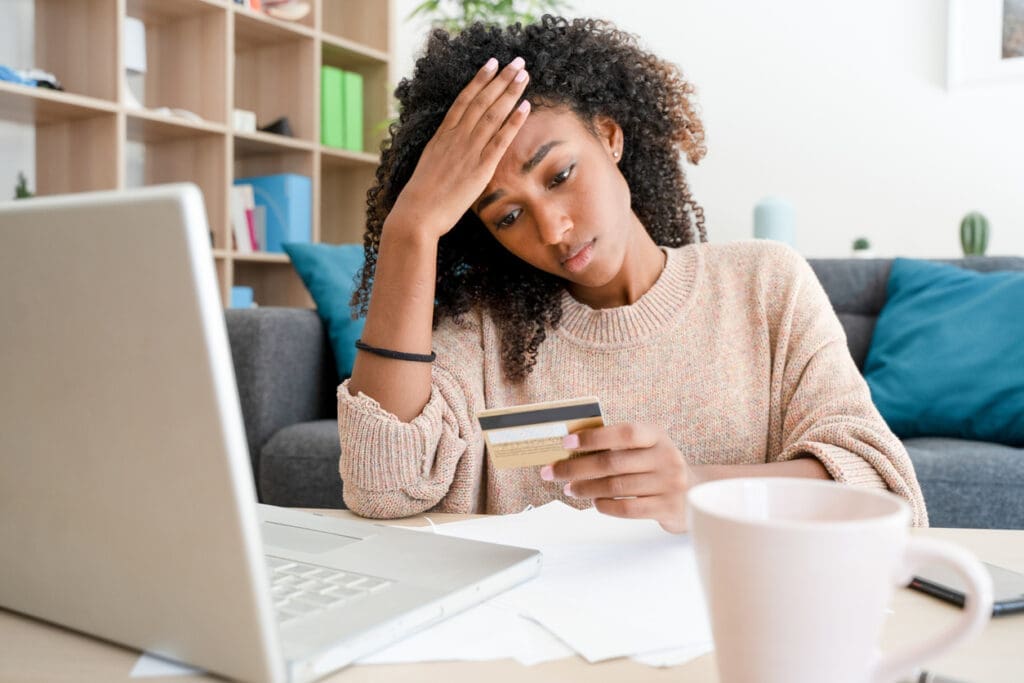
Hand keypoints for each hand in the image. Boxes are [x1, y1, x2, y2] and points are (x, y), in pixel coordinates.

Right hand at [387, 57, 530, 240]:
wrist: (417, 213)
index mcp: (442, 136)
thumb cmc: (421, 196)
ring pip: (493, 114)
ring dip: (510, 92)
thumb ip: (444, 151)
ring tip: (524, 74)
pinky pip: (500, 139)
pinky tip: (526, 106)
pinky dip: (514, 121)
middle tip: (517, 61)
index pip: (464, 99)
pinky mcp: (480, 168)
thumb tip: (451, 147)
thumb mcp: (429, 165)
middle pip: (482, 100)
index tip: (492, 63)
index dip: (479, 80)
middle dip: (501, 79)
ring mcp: (468, 151)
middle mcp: (456, 138)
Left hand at [540, 424, 698, 533]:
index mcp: (657, 435)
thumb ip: (618, 446)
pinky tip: (594, 502)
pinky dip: (605, 505)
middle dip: (577, 468)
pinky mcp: (668, 508)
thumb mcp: (646, 448)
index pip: (624, 433)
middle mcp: (666, 457)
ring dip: (586, 489)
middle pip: (613, 463)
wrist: (696, 493)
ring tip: (570, 489)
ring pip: (616, 487)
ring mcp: (670, 483)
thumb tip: (573, 449)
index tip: (567, 443)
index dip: (594, 437)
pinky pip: (627, 508)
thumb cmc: (657, 467)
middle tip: (553, 472)